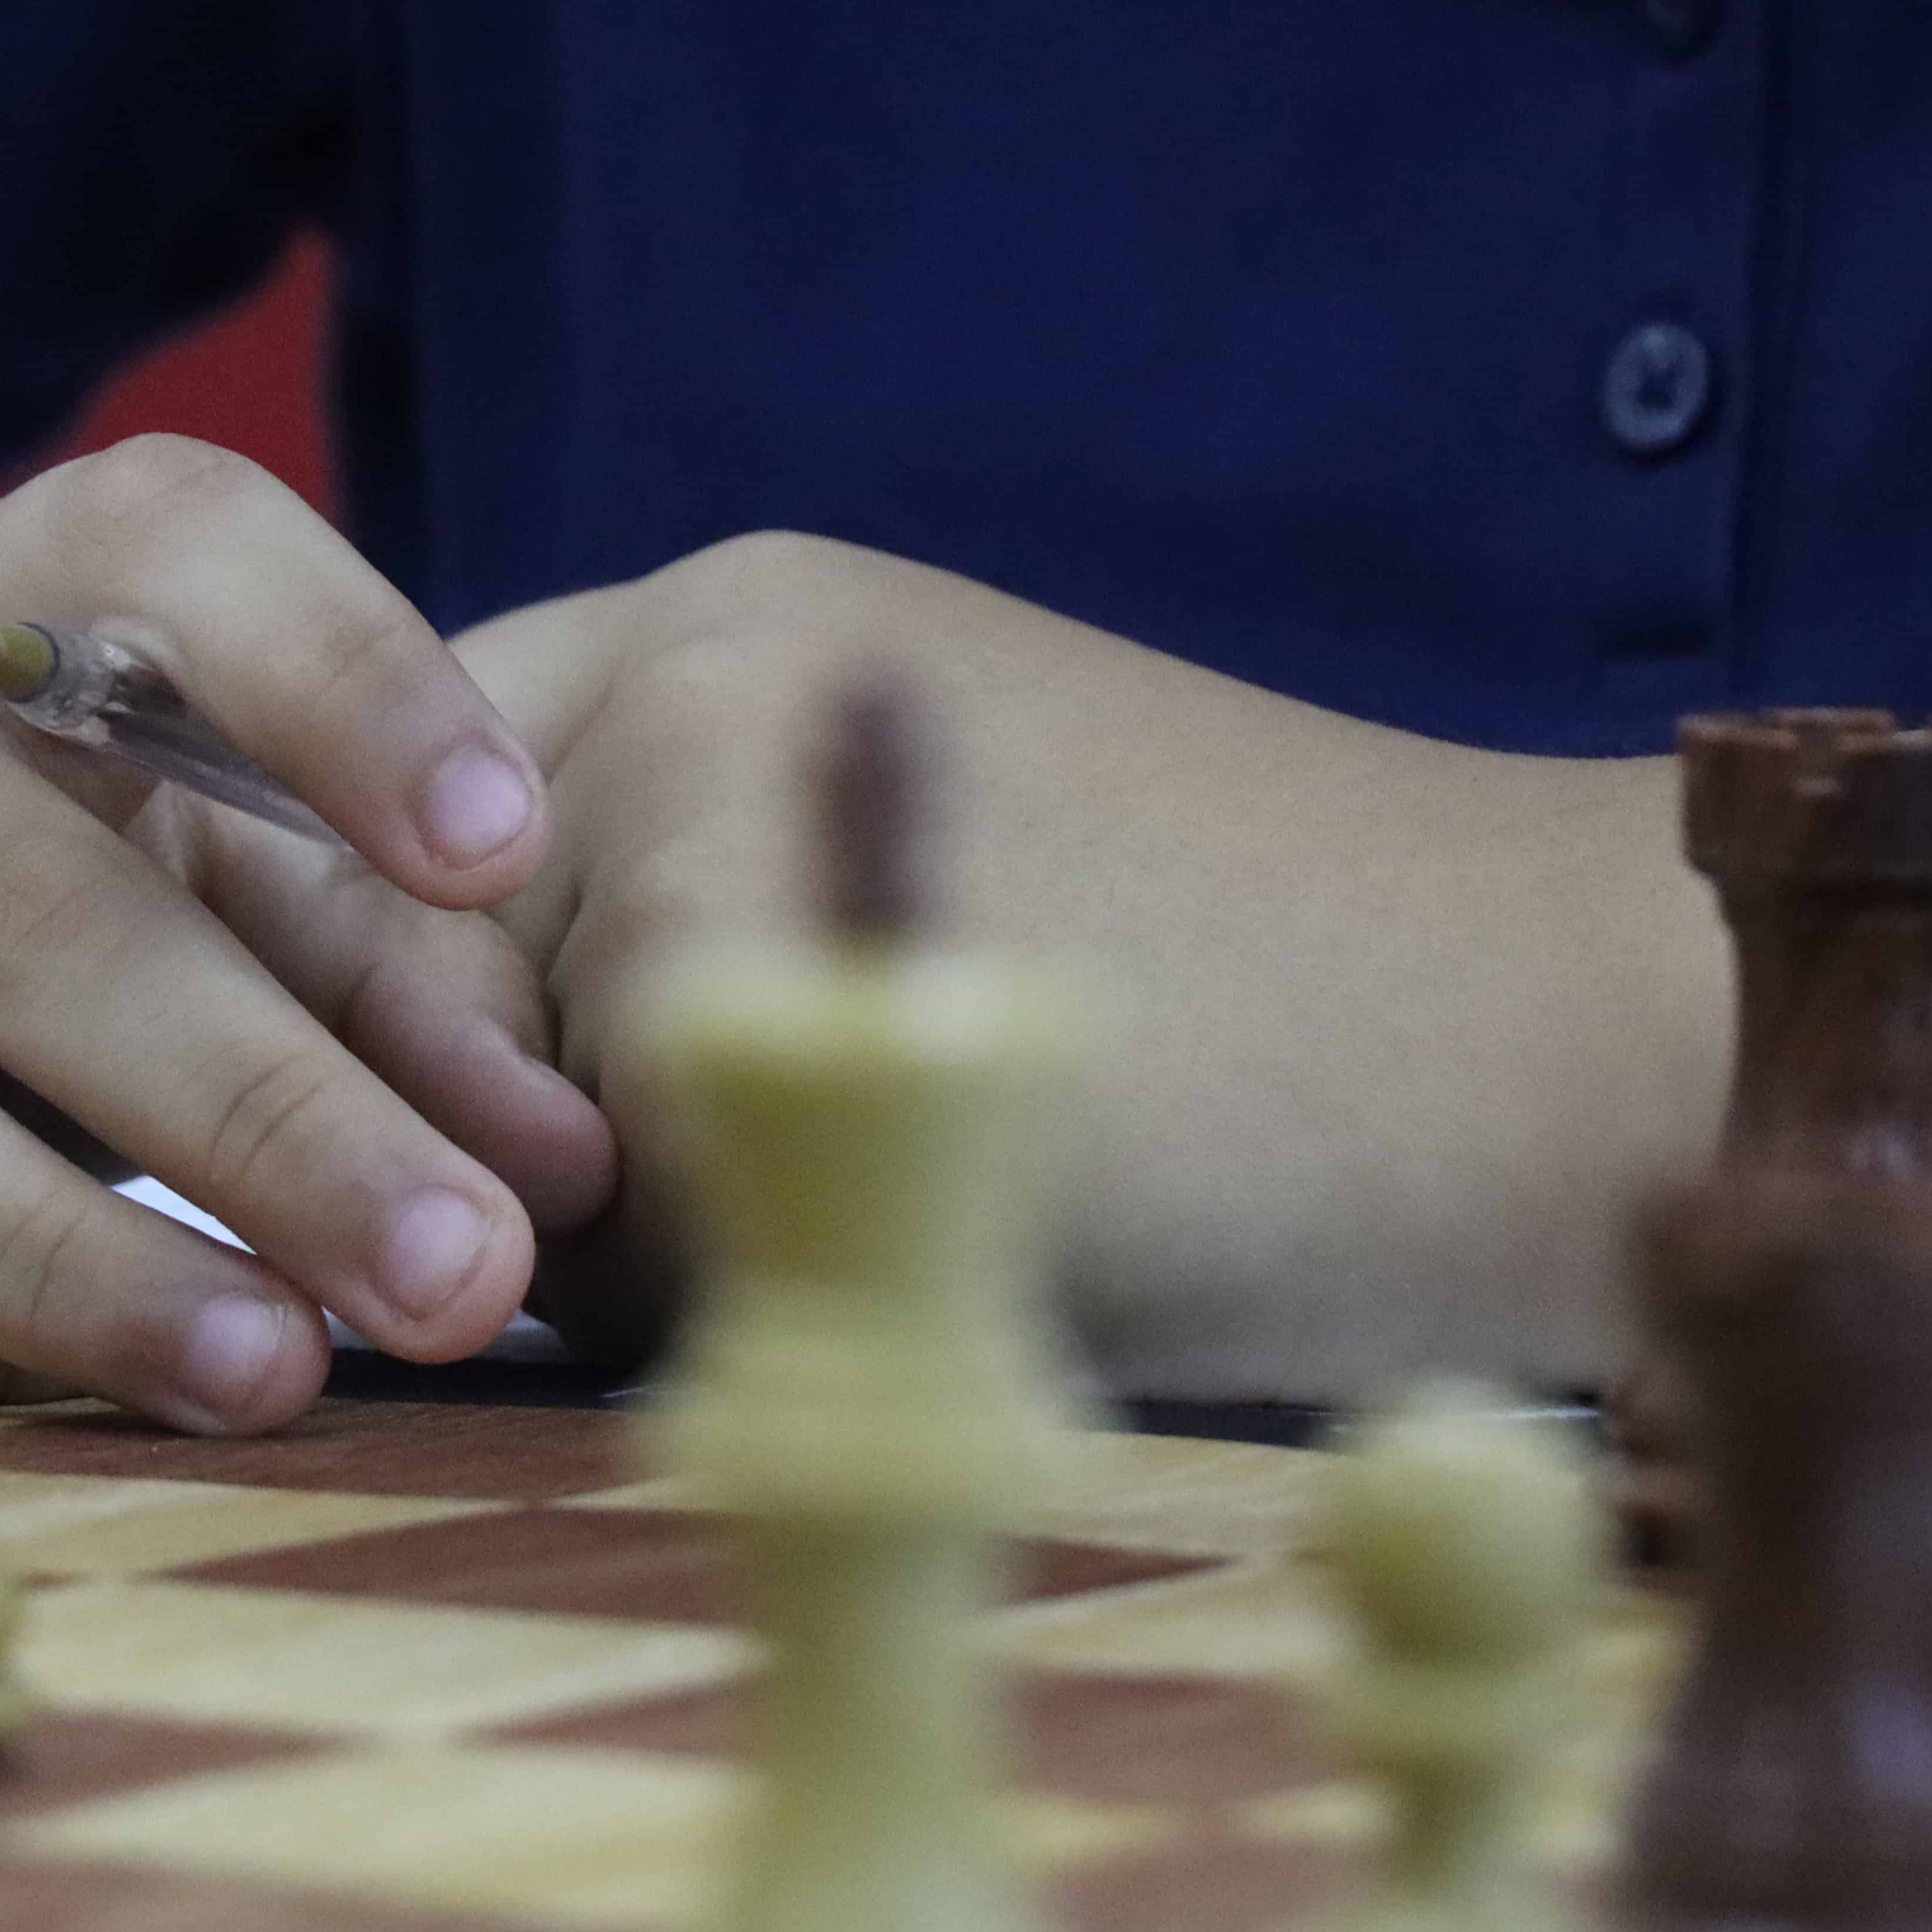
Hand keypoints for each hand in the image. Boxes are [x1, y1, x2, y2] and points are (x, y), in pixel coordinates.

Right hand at [0, 438, 619, 1429]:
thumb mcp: (149, 833)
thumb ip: (365, 967)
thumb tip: (557, 1160)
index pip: (163, 548)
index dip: (343, 679)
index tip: (494, 847)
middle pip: (43, 909)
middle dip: (275, 1109)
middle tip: (470, 1261)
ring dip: (107, 1261)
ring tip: (289, 1368)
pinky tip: (76, 1423)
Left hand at [453, 532, 1694, 1403]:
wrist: (1525, 1047)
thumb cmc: (1261, 1027)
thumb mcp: (938, 874)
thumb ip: (683, 917)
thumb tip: (454, 1119)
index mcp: (725, 622)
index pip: (406, 824)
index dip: (439, 1011)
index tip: (537, 1134)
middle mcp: (677, 668)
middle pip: (412, 982)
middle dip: (519, 1145)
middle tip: (785, 1191)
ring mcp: (697, 797)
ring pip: (493, 1132)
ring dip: (634, 1249)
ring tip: (916, 1209)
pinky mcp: (743, 966)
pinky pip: (602, 1232)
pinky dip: (727, 1308)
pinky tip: (946, 1257)